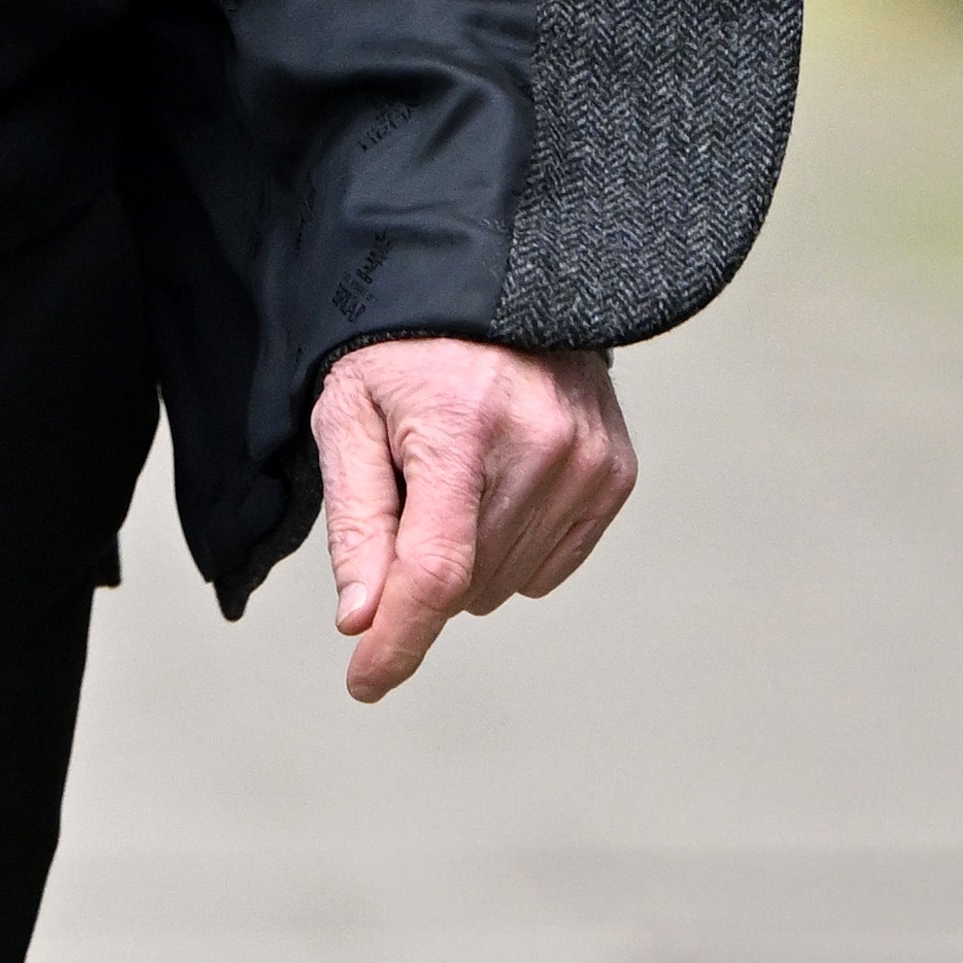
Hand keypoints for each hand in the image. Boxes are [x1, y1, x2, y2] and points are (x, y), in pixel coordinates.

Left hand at [308, 338, 634, 705]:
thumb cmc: (403, 350)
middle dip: (422, 569)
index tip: (366, 683)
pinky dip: (512, 548)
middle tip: (409, 489)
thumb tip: (363, 619)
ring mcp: (587, 460)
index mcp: (461, 430)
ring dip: (469, 559)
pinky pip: (549, 567)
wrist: (493, 279)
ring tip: (457, 474)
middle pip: (467, 584)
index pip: (435, 570)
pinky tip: (498, 486)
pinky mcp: (614, 472)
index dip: (398, 641)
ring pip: (507, 585)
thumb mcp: (348, 416)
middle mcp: (539, 447)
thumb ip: (356, 522)